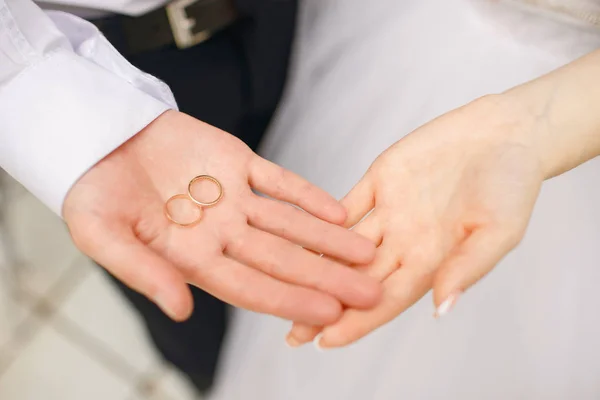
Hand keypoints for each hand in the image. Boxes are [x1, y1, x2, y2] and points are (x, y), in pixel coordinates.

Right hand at [63, 110, 379, 322]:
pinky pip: (279, 180)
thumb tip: (182, 311)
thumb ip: (143, 272)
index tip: (330, 314)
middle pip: (283, 260)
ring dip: (328, 238)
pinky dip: (307, 194)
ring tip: (367, 252)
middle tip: (371, 293)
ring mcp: (232, 198)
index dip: (289, 300)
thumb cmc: (90, 191)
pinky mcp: (237, 161)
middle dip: (326, 278)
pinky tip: (340, 211)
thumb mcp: (101, 235)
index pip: (250, 286)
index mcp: (191, 258)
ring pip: (290, 223)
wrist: (95, 136)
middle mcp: (220, 233)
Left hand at [286, 95, 545, 347]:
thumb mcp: (499, 230)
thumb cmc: (511, 185)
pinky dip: (319, 219)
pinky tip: (293, 232)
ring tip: (279, 283)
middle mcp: (404, 242)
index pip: (387, 299)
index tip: (324, 341)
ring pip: (342, 246)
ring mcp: (388, 212)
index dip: (356, 321)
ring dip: (313, 264)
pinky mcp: (379, 181)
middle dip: (324, 304)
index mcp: (431, 260)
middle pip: (356, 280)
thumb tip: (439, 309)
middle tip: (290, 330)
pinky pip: (343, 204)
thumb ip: (467, 267)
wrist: (504, 134)